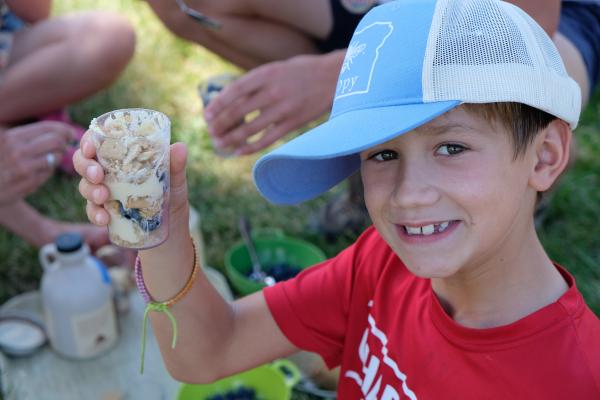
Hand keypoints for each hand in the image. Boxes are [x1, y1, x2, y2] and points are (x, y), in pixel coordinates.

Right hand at [0, 121, 73, 204]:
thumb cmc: (0, 160)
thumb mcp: (5, 142)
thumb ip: (28, 135)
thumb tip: (65, 131)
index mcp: (10, 137)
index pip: (46, 128)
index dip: (63, 129)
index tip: (70, 133)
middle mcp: (16, 152)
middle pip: (56, 141)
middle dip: (63, 142)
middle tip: (63, 145)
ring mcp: (23, 169)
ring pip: (55, 157)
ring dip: (56, 156)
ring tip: (48, 157)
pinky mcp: (29, 184)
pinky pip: (48, 172)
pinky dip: (48, 169)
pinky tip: (38, 169)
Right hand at [74, 131, 189, 237]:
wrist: (172, 233)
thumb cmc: (173, 199)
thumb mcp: (176, 182)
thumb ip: (176, 166)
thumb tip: (180, 147)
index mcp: (124, 157)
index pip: (99, 141)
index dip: (89, 141)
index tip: (91, 148)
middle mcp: (110, 172)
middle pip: (83, 162)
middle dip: (85, 166)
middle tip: (97, 175)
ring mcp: (105, 192)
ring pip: (85, 186)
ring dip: (90, 190)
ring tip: (103, 197)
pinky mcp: (105, 213)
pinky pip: (92, 211)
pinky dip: (94, 214)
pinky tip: (104, 218)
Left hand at [204, 52, 341, 154]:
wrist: (335, 77)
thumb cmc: (303, 71)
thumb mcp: (277, 68)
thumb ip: (257, 82)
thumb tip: (231, 99)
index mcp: (266, 73)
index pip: (235, 91)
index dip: (218, 104)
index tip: (207, 115)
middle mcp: (273, 91)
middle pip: (239, 111)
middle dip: (221, 124)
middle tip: (211, 132)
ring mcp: (284, 108)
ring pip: (251, 128)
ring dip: (232, 138)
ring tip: (220, 145)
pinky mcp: (293, 123)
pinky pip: (268, 138)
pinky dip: (252, 147)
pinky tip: (240, 151)